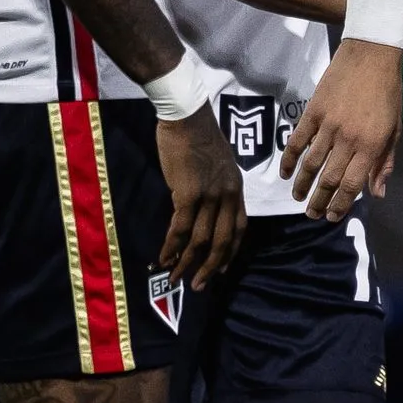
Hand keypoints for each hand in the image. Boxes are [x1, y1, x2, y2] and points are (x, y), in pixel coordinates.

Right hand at [154, 104, 249, 289]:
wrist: (187, 116)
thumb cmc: (198, 136)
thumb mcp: (217, 164)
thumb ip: (215, 187)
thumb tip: (202, 205)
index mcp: (236, 189)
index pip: (239, 228)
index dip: (230, 251)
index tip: (222, 269)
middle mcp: (227, 196)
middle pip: (223, 241)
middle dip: (211, 266)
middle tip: (200, 286)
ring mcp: (210, 196)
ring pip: (201, 240)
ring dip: (188, 263)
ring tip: (177, 279)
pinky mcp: (188, 194)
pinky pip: (181, 229)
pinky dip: (172, 247)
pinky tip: (163, 259)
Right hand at [285, 38, 402, 221]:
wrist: (371, 55)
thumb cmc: (388, 93)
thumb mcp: (395, 129)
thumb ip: (384, 163)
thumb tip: (377, 194)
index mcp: (371, 146)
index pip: (352, 185)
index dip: (341, 205)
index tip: (332, 217)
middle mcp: (348, 139)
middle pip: (329, 179)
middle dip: (319, 201)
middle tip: (312, 214)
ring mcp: (328, 125)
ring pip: (311, 163)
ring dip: (302, 185)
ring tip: (297, 198)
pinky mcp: (313, 112)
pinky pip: (297, 140)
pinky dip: (288, 159)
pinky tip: (284, 173)